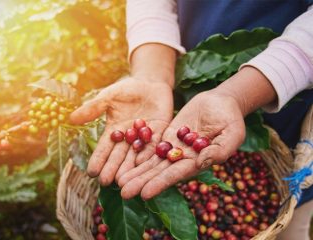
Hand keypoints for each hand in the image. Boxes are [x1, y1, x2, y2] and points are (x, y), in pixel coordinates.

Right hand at [69, 77, 172, 185]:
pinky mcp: (160, 132)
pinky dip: (149, 153)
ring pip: (136, 155)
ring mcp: (144, 137)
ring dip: (130, 168)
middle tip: (106, 182)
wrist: (150, 82)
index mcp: (114, 131)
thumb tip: (71, 118)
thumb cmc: (126, 89)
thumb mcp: (108, 97)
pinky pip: (154, 144)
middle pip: (119, 156)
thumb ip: (92, 108)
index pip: (104, 148)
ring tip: (124, 180)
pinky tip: (143, 164)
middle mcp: (128, 138)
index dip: (98, 160)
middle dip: (112, 169)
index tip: (91, 172)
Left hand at [118, 89, 245, 199]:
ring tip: (119, 181)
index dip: (160, 183)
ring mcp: (174, 146)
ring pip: (152, 161)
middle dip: (142, 182)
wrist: (221, 102)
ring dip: (136, 170)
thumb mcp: (232, 135)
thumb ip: (219, 151)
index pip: (176, 175)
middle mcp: (183, 158)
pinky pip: (152, 144)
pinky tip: (126, 159)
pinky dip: (139, 151)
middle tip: (124, 192)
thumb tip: (201, 163)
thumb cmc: (231, 120)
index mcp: (197, 162)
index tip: (144, 193)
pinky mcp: (168, 135)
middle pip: (159, 171)